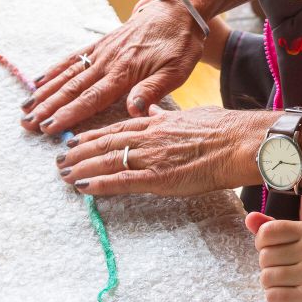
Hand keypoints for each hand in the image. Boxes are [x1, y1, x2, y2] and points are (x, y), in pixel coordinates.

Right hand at [20, 0, 249, 134]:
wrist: (180, 9)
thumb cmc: (181, 44)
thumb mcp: (177, 71)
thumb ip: (153, 91)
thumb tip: (133, 110)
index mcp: (125, 72)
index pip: (91, 98)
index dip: (68, 114)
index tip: (48, 128)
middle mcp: (108, 61)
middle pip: (72, 88)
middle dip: (48, 107)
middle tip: (26, 123)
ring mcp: (102, 51)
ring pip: (68, 74)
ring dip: (46, 91)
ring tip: (25, 107)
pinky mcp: (102, 43)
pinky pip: (74, 58)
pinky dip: (55, 70)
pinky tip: (40, 80)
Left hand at [54, 105, 276, 195]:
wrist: (241, 141)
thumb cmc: (226, 130)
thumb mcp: (193, 116)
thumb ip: (170, 119)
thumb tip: (157, 115)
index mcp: (159, 122)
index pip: (119, 127)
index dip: (95, 134)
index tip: (78, 138)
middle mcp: (151, 136)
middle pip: (107, 142)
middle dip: (80, 150)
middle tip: (60, 157)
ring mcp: (153, 156)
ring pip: (108, 159)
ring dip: (82, 166)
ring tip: (63, 172)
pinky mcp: (159, 177)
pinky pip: (122, 181)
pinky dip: (99, 183)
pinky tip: (82, 186)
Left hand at [245, 212, 301, 301]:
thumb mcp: (295, 240)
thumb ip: (271, 227)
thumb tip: (249, 218)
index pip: (267, 231)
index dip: (261, 242)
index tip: (271, 249)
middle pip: (265, 256)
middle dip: (267, 266)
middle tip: (283, 269)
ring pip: (266, 277)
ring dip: (270, 283)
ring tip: (285, 283)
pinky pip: (273, 296)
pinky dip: (274, 297)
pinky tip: (287, 295)